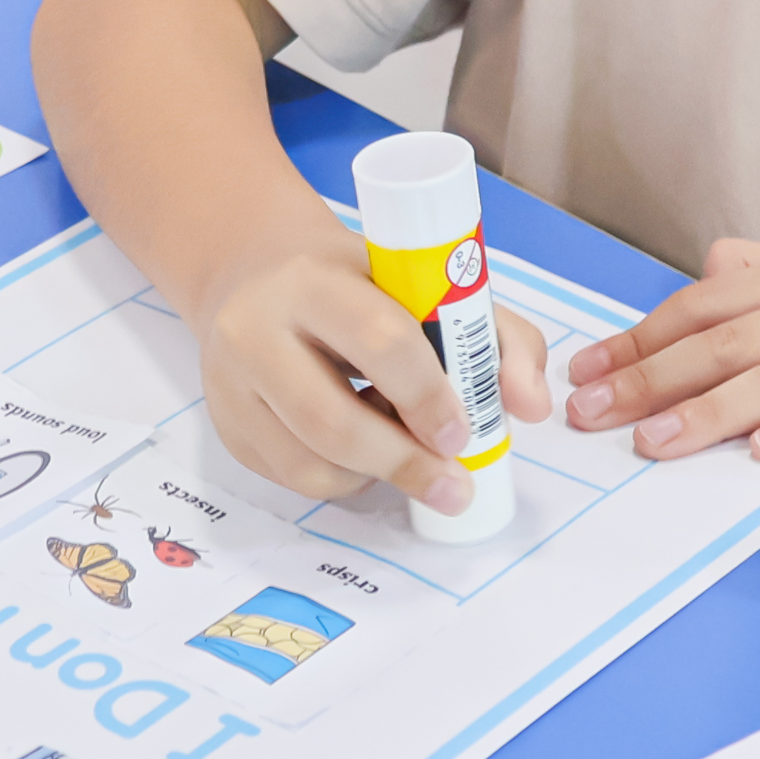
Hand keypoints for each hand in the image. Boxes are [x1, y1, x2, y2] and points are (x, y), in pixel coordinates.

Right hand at [184, 217, 545, 516]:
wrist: (254, 275)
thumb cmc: (357, 284)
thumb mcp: (423, 285)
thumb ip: (495, 338)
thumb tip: (532, 407)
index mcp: (314, 280)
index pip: (379, 340)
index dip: (428, 396)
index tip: (462, 432)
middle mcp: (256, 329)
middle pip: (333, 421)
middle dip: (406, 463)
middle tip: (454, 483)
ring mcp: (231, 384)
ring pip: (311, 464)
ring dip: (376, 477)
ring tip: (410, 458)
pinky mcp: (227, 428)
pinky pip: (294, 479)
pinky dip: (343, 480)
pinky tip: (364, 452)